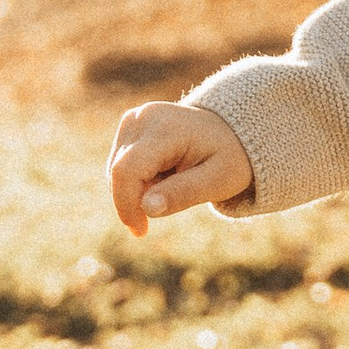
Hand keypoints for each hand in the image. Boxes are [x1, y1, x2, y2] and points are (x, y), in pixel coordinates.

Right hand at [109, 99, 254, 235]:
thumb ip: (183, 193)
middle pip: (119, 172)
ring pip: (116, 171)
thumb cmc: (228, 158)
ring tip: (175, 180)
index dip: (126, 205)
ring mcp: (134, 119)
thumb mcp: (218, 181)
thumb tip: (147, 208)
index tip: (140, 231)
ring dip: (140, 189)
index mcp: (165, 128)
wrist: (231, 132)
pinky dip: (138, 180)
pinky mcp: (129, 127)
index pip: (127, 170)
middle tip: (172, 200)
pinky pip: (120, 165)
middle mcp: (143, 117)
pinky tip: (165, 173)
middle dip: (136, 198)